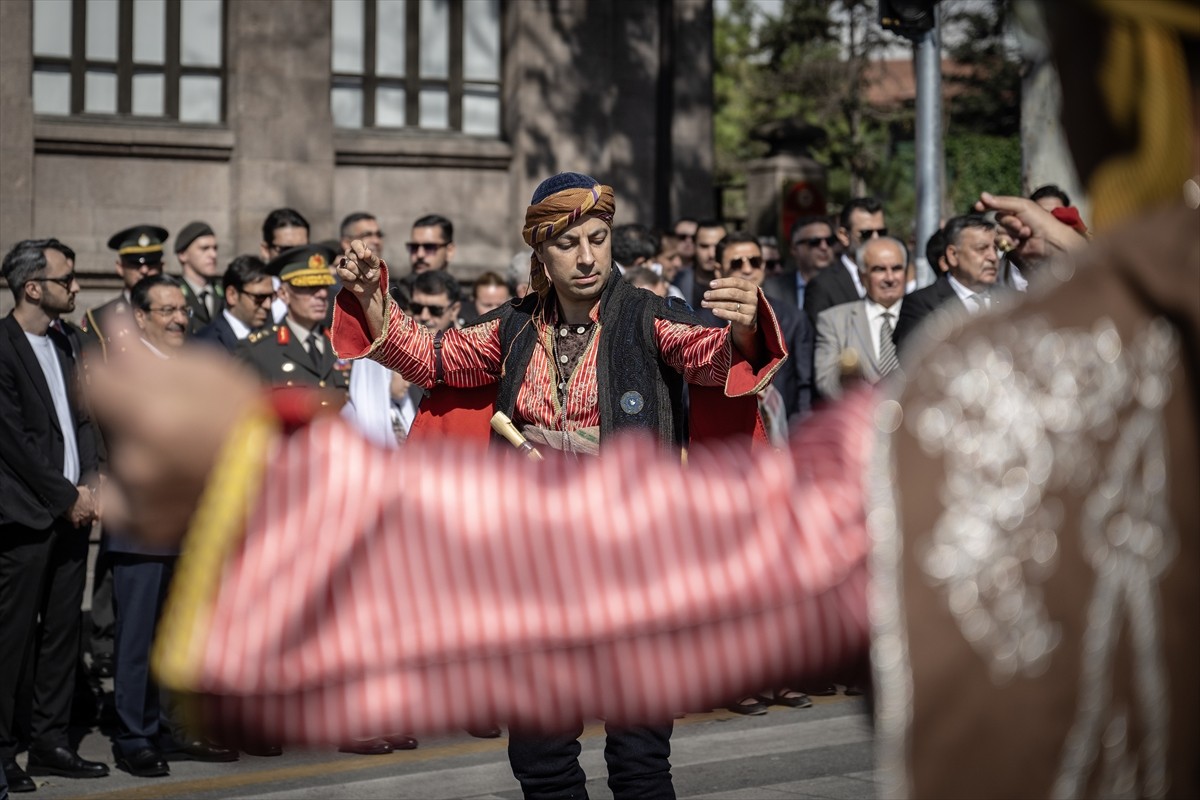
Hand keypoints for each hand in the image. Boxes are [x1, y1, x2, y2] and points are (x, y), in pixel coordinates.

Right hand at [68, 485, 96, 526]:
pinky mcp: (75, 519)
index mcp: (93, 507)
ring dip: (82, 522)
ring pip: (84, 523)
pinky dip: (76, 525)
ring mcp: (82, 517)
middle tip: (85, 518)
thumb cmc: (79, 493)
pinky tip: (75, 525)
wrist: (71, 497)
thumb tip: (90, 493)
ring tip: (80, 521)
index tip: (94, 518)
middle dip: (88, 518)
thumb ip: (89, 495)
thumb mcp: (87, 491)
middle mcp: (89, 513)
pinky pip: (76, 525)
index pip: (97, 515)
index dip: (95, 517)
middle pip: (90, 519)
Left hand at [85, 344, 262, 547]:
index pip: (92, 380)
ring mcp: (138, 499)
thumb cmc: (253, 418)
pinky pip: (116, 503)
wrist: (288, 478)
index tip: (127, 369)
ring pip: (116, 459)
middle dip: (132, 412)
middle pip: (110, 420)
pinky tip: (157, 481)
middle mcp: (135, 460)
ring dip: (137, 450)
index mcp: (149, 415)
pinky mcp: (145, 527)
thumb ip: (150, 353)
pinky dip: (128, 492)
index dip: (108, 369)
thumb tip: (112, 324)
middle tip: (175, 413)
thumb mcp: (209, 370)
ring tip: (180, 450)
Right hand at [336, 239, 382, 305]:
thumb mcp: (376, 266)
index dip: (358, 249)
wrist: (369, 287)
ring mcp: (344, 262)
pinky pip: (343, 272)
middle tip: (368, 273)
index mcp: (360, 249)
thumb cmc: (373, 274)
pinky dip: (351, 277)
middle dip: (363, 267)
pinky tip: (354, 279)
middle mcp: (351, 254)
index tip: (362, 256)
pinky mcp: (340, 270)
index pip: (356, 244)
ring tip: (362, 276)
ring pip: (349, 265)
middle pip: (353, 256)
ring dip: (359, 273)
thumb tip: (366, 252)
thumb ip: (371, 258)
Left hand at [702, 277, 759, 331]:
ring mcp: (751, 309)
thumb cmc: (738, 304)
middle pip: (733, 293)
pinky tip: (714, 311)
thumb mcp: (734, 294)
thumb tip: (710, 289)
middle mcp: (753, 298)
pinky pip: (734, 316)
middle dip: (717, 293)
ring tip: (704, 303)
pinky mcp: (748, 320)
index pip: (736, 282)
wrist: (746, 322)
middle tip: (705, 295)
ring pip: (731, 305)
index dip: (723, 282)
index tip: (711, 284)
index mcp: (751, 287)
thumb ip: (725, 289)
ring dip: (715, 303)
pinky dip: (723, 313)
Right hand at [975, 192, 1085, 268]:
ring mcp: (1013, 233)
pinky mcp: (1011, 246)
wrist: (1049, 242)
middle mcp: (1015, 220)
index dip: (987, 205)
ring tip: (1025, 234)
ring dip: (1011, 232)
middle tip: (1022, 224)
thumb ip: (1000, 202)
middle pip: (999, 219)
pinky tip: (1019, 243)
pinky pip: (1000, 242)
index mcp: (1018, 209)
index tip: (977, 206)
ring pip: (999, 231)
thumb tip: (981, 195)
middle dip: (1009, 221)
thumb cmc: (1040, 220)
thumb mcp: (1021, 206)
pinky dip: (1008, 241)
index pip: (998, 205)